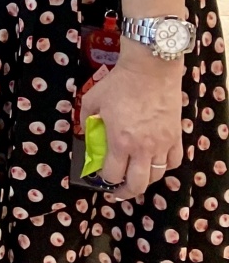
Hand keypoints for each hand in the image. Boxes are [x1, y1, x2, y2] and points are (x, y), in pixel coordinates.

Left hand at [80, 57, 183, 200]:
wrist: (150, 70)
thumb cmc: (119, 84)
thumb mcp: (92, 100)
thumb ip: (86, 120)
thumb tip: (86, 133)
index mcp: (120, 141)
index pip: (113, 174)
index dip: (104, 180)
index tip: (100, 178)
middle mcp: (143, 148)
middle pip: (137, 184)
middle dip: (125, 192)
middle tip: (118, 191)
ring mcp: (162, 144)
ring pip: (156, 175)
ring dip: (145, 181)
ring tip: (136, 179)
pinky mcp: (176, 137)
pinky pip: (173, 161)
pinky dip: (165, 166)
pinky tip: (156, 163)